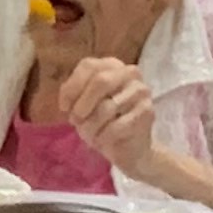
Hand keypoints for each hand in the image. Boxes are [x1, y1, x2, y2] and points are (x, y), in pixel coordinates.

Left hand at [57, 53, 157, 170]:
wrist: (125, 147)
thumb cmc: (100, 122)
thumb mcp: (80, 106)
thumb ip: (72, 95)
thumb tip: (66, 102)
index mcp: (111, 65)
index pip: (88, 66)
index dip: (72, 88)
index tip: (64, 108)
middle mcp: (129, 72)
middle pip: (101, 81)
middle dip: (82, 105)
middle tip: (76, 122)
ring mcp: (142, 90)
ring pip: (107, 107)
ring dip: (91, 127)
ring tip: (90, 135)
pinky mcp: (148, 111)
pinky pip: (117, 126)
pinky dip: (103, 137)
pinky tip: (103, 140)